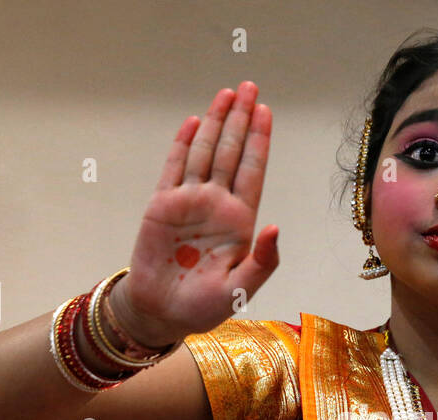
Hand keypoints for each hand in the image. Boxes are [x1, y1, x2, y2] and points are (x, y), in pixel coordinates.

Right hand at [114, 80, 279, 341]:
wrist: (162, 313)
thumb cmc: (204, 306)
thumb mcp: (241, 289)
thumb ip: (263, 261)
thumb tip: (275, 228)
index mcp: (239, 222)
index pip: (252, 172)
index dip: (259, 142)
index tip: (265, 112)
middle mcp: (216, 205)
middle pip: (231, 153)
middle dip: (241, 120)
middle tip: (249, 87)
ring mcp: (190, 202)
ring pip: (205, 153)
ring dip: (216, 123)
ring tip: (226, 94)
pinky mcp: (163, 206)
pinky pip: (174, 168)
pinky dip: (184, 145)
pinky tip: (194, 122)